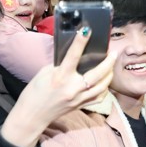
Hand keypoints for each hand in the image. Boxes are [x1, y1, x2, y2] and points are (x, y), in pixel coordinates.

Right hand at [0, 29, 115, 146]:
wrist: (32, 116)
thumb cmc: (35, 92)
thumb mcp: (44, 73)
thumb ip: (60, 64)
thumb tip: (73, 55)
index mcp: (60, 77)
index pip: (73, 56)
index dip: (80, 42)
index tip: (87, 30)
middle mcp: (72, 88)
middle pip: (97, 74)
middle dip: (108, 62)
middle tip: (113, 53)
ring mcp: (79, 99)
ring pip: (103, 86)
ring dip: (109, 75)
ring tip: (111, 66)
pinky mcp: (81, 106)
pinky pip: (99, 97)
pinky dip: (105, 89)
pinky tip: (106, 82)